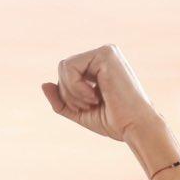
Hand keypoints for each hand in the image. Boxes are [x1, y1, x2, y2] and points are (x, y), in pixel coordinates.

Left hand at [41, 44, 160, 141]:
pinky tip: (95, 96)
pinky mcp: (105, 54)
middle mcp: (103, 55)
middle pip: (63, 68)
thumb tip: (44, 84)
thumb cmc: (114, 122)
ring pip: (64, 67)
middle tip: (89, 106)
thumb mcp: (79, 112)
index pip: (66, 73)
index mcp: (99, 66)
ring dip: (72, 92)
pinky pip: (70, 67)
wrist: (135, 127)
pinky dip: (76, 88)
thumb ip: (60, 100)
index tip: (88, 107)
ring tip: (93, 102)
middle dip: (68, 93)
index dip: (67, 95)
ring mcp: (106, 52)